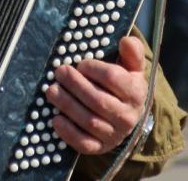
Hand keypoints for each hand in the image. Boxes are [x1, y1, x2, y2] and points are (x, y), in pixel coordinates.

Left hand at [45, 35, 147, 153]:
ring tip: (51, 91)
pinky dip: (69, 133)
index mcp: (136, 93)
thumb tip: (126, 40)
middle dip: (75, 85)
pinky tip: (55, 120)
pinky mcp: (101, 147)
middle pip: (98, 100)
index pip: (113, 79)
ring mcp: (114, 134)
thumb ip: (131, 53)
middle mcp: (128, 116)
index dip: (93, 69)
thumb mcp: (132, 67)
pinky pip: (85, 144)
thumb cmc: (124, 86)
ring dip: (67, 105)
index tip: (81, 64)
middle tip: (60, 72)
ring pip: (89, 121)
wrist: (128, 115)